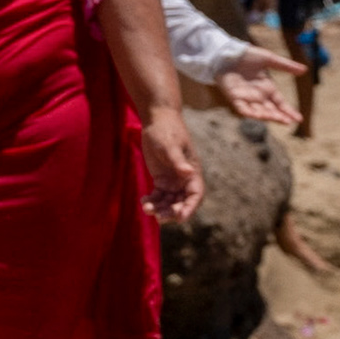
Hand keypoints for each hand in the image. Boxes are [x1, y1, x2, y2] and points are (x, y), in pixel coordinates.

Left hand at [139, 105, 204, 224]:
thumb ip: (178, 160)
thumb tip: (188, 172)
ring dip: (160, 208)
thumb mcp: (170, 145)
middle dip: (172, 212)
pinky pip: (158, 195)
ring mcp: (173, 180)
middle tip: (159, 218)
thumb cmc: (166, 130)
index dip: (190, 207)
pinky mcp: (161, 179)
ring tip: (147, 209)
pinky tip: (144, 202)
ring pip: (169, 201)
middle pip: (181, 202)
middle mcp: (184, 179)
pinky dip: (152, 201)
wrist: (157, 120)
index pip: (195, 194)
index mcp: (193, 171)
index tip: (180, 217)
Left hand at [211, 49, 307, 126]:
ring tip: (277, 119)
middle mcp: (258, 96)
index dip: (289, 111)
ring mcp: (246, 98)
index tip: (299, 119)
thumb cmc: (247, 55)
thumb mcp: (269, 59)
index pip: (281, 104)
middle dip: (280, 117)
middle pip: (271, 111)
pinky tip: (258, 116)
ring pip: (258, 112)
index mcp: (268, 88)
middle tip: (288, 121)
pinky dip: (250, 113)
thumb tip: (305, 70)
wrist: (227, 52)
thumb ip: (286, 66)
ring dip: (267, 116)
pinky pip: (242, 109)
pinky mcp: (234, 97)